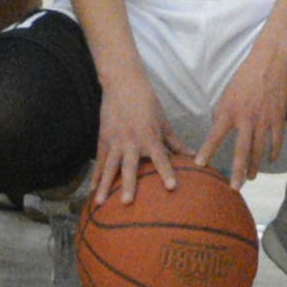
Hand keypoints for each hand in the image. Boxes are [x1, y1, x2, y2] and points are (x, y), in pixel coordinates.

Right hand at [92, 78, 181, 205]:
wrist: (122, 83)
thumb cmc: (147, 102)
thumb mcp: (163, 121)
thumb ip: (176, 142)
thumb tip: (193, 156)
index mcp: (149, 137)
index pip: (160, 158)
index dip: (167, 172)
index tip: (172, 187)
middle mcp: (131, 141)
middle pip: (129, 167)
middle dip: (128, 185)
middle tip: (127, 202)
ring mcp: (115, 140)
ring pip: (109, 167)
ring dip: (105, 185)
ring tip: (100, 203)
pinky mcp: (103, 138)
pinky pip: (99, 161)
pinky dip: (95, 176)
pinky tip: (92, 190)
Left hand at [196, 34, 286, 189]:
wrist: (270, 62)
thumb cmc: (246, 76)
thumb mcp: (228, 93)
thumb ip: (223, 112)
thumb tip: (218, 128)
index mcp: (229, 110)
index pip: (215, 134)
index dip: (207, 150)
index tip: (199, 164)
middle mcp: (246, 118)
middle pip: (241, 151)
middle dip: (237, 171)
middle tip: (234, 187)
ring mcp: (263, 120)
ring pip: (259, 150)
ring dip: (255, 166)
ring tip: (251, 177)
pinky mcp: (278, 118)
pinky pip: (276, 141)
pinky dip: (273, 152)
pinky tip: (270, 160)